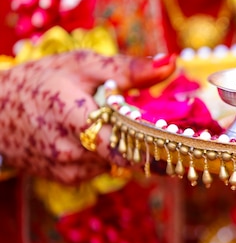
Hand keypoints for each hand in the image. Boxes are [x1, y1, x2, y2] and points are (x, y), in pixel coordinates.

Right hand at [0, 51, 175, 183]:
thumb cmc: (40, 81)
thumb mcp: (82, 64)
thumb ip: (128, 69)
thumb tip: (171, 63)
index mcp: (75, 117)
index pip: (126, 143)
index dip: (159, 146)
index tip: (187, 142)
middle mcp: (71, 150)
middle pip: (128, 157)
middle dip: (154, 147)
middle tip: (178, 137)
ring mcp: (68, 169)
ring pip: (118, 165)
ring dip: (132, 149)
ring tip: (134, 129)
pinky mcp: (68, 179)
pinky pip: (104, 170)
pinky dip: (113, 156)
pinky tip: (106, 138)